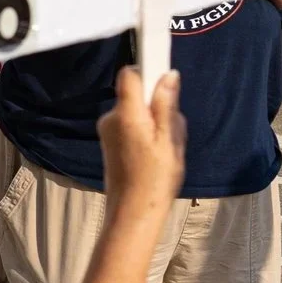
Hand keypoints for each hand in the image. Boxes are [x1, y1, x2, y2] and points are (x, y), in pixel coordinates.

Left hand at [96, 66, 185, 223]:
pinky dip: (145, 132)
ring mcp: (107, 128)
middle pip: (137, 94)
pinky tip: (156, 154)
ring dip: (154, 121)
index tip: (164, 76)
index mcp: (126, 114)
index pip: (129, 75)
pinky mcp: (109, 139)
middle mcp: (111, 117)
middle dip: (158, 105)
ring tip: (167, 149)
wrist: (133, 212)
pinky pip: (131, 124)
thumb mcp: (170, 141)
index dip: (146, 70)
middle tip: (173, 132)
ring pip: (137, 111)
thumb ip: (167, 107)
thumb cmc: (156, 178)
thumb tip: (168, 75)